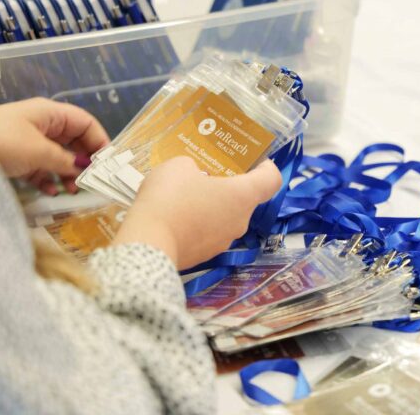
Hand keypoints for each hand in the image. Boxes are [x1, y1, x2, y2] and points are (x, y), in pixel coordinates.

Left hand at [0, 98, 108, 194]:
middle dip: (84, 161)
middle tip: (91, 181)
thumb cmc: (2, 142)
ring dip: (68, 174)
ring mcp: (30, 141)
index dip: (100, 142)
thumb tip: (85, 168)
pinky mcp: (18, 158)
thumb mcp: (40, 151)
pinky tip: (52, 191)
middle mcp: (43, 125)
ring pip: (59, 157)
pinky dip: (49, 179)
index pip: (86, 123)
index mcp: (51, 114)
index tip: (108, 164)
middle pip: (74, 142)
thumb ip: (67, 161)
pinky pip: (42, 168)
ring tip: (71, 190)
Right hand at [113, 157, 282, 268]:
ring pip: (225, 218)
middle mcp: (240, 222)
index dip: (267, 168)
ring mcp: (223, 243)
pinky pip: (207, 234)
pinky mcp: (205, 256)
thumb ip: (193, 167)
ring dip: (212, 207)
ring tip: (185, 196)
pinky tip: (175, 217)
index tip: (255, 162)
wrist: (147, 243)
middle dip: (229, 187)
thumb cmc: (170, 198)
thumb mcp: (179, 166)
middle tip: (207, 175)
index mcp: (242, 196)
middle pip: (244, 200)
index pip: (272, 180)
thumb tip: (192, 177)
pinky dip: (197, 224)